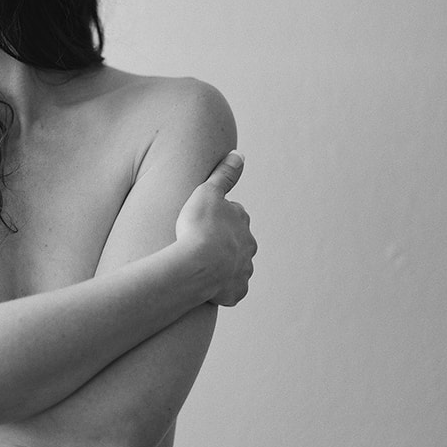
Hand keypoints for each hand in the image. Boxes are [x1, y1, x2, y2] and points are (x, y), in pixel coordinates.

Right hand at [174, 151, 256, 306]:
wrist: (198, 265)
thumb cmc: (199, 226)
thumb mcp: (208, 192)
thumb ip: (224, 174)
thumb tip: (239, 155)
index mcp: (242, 221)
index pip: (234, 214)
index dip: (217, 216)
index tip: (203, 220)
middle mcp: (248, 245)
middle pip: (237, 242)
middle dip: (224, 242)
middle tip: (200, 243)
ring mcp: (243, 270)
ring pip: (235, 266)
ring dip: (223, 265)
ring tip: (201, 266)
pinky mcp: (236, 291)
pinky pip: (230, 290)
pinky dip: (222, 289)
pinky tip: (207, 286)